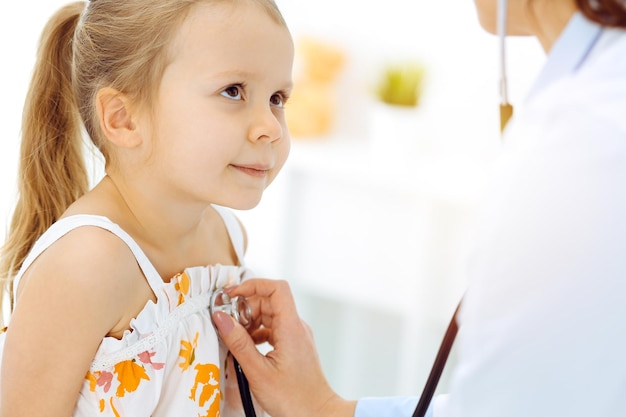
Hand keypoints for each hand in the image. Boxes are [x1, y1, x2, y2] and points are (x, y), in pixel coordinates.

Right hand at [212, 279, 356, 416]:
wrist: (317, 414)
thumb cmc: (293, 398)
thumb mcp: (258, 372)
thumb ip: (238, 342)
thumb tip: (220, 318)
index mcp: (291, 327)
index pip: (276, 288)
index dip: (253, 285)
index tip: (231, 295)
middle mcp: (296, 326)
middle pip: (269, 301)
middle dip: (245, 308)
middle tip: (227, 324)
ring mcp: (296, 335)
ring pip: (269, 315)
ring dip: (249, 322)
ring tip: (235, 340)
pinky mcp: (293, 345)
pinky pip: (272, 329)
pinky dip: (256, 333)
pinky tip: (246, 349)